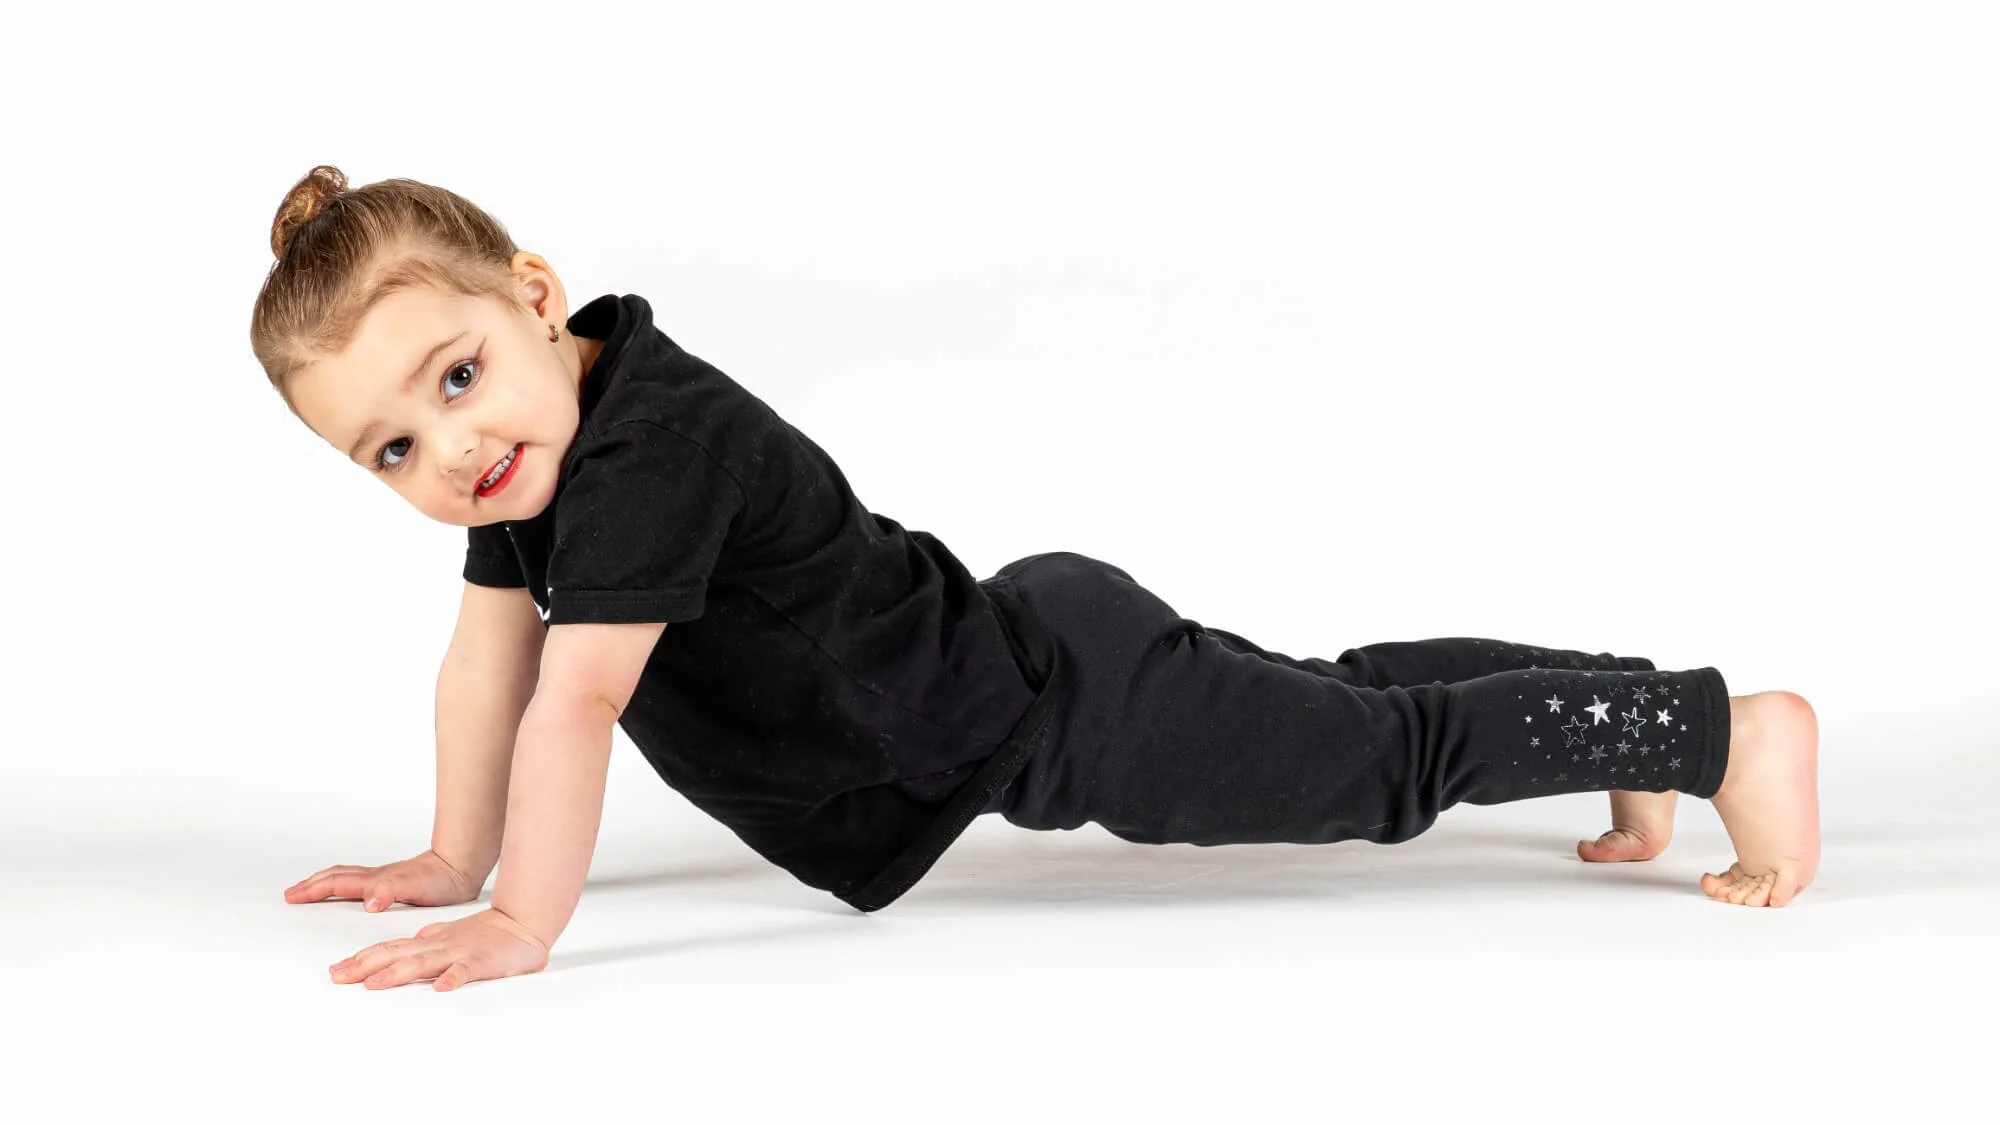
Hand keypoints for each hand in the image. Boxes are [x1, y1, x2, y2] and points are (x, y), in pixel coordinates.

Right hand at [284, 849, 484, 911]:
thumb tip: (368, 903)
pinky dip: (345, 886)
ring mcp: (384, 880)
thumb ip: (388, 892)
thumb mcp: (413, 887)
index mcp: (374, 881)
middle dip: (311, 885)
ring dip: (325, 883)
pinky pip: (361, 882)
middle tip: (292, 893)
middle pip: (336, 877)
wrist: (460, 867)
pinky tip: (350, 894)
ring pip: (347, 877)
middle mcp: (376, 878)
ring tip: (311, 889)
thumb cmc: (440, 878)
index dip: (312, 890)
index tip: (291, 897)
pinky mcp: (394, 885)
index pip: (336, 883)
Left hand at [329, 907, 549, 990]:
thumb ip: (430, 938)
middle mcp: (438, 945)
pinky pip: (466, 971)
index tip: (337, 970)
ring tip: (374, 983)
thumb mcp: (452, 933)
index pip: (390, 949)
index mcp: (430, 941)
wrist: (524, 922)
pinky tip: (441, 988)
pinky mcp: (482, 962)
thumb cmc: (489, 933)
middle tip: (338, 977)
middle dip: (365, 966)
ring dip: (397, 972)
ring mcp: (459, 953)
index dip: (362, 959)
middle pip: (396, 955)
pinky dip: (453, 978)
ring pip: (423, 962)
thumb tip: (411, 941)